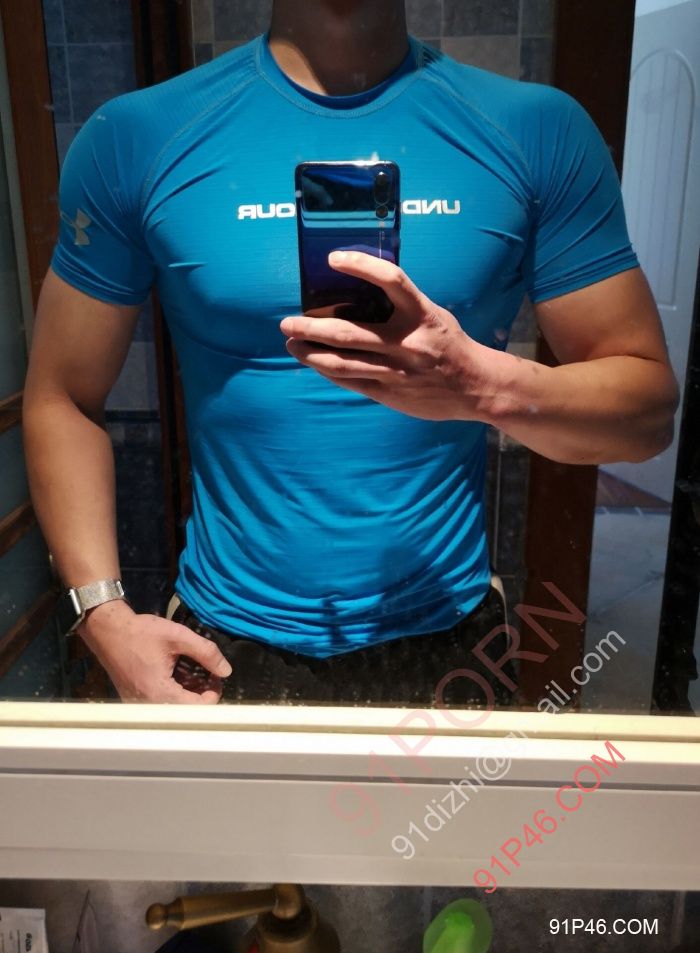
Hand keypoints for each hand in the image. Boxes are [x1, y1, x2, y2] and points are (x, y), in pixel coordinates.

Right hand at [77, 600, 232, 703]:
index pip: (196, 709)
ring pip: (172, 710)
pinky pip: (159, 705)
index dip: (213, 694)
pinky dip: (172, 694)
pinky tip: (175, 677)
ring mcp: (137, 705)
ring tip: (191, 674)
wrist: (108, 631)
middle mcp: (146, 705)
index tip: (214, 676)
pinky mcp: (133, 701)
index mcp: (158, 692)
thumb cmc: (141, 632)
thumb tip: (226, 670)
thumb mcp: (178, 636)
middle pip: (185, 712)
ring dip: (187, 695)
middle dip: (201, 694)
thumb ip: (206, 652)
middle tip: (205, 674)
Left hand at [280, 250, 488, 420]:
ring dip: (310, 353)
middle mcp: (407, 342)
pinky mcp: (390, 393)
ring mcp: (396, 371)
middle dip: (310, 328)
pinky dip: (328, 370)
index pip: (391, 279)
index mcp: (421, 314)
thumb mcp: (432, 315)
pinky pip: (350, 381)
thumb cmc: (449, 344)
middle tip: (286, 323)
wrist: (475, 387)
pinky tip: (314, 362)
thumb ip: (401, 307)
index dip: (361, 265)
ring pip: (341, 362)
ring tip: (292, 345)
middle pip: (348, 332)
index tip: (333, 258)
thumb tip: (358, 294)